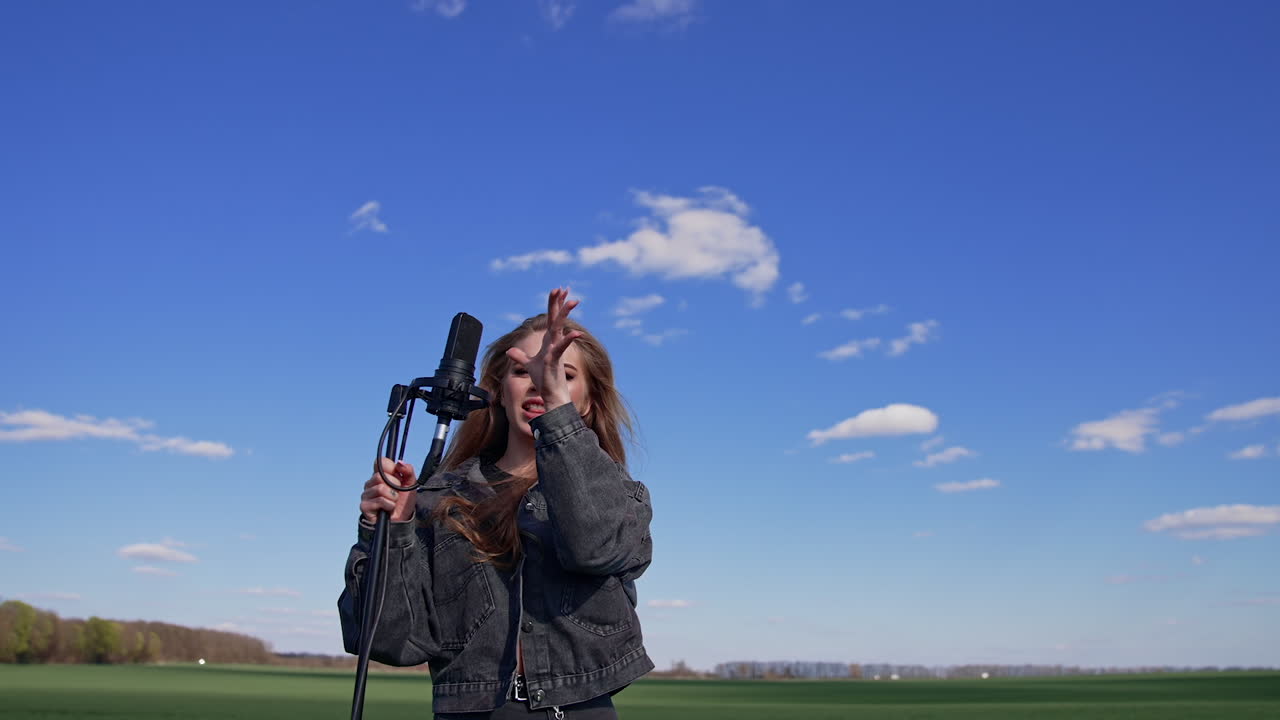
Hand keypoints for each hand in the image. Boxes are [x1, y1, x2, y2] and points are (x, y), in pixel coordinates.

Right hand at [360, 458, 416, 522]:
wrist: (402, 520)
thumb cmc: (404, 501)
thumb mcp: (410, 484)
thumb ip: (408, 471)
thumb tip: (399, 463)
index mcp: (380, 475)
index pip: (380, 462)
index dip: (390, 468)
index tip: (398, 476)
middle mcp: (370, 483)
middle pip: (380, 476)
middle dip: (394, 485)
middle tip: (397, 493)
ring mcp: (366, 494)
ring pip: (380, 488)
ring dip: (393, 497)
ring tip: (393, 502)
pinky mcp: (364, 506)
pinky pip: (379, 500)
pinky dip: (389, 505)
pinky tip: (389, 509)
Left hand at [506, 287, 582, 409]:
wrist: (552, 395)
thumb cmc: (544, 380)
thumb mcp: (529, 365)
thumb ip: (520, 356)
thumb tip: (510, 350)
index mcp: (548, 341)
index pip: (550, 319)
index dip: (553, 305)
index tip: (557, 291)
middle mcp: (553, 343)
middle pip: (555, 318)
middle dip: (559, 303)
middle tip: (563, 288)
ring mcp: (555, 350)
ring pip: (559, 328)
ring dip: (565, 314)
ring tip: (573, 301)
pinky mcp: (555, 360)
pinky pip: (561, 347)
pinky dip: (568, 340)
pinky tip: (575, 333)